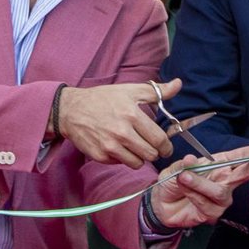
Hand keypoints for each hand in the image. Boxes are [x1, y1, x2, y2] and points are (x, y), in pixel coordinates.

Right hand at [57, 79, 178, 168]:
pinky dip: (122, 158)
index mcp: (132, 115)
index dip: (166, 146)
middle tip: (150, 147)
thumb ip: (156, 91)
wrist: (71, 109)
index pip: (159, 140)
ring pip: (137, 163)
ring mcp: (109, 146)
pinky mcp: (100, 156)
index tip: (165, 147)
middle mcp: (121, 132)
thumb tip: (178, 84)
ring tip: (134, 147)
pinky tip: (118, 147)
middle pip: (150, 154)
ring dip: (139, 157)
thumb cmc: (102, 98)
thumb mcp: (129, 90)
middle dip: (153, 152)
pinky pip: (120, 164)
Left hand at [151, 143, 248, 227]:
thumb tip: (192, 159)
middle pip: (245, 173)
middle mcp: (224, 180)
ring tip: (183, 178)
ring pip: (220, 191)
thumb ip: (184, 164)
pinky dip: (193, 195)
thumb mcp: (176, 168)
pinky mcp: (214, 213)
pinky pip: (207, 204)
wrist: (161, 204)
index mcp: (219, 164)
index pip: (239, 157)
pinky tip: (184, 192)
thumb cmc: (173, 181)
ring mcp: (221, 198)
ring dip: (200, 183)